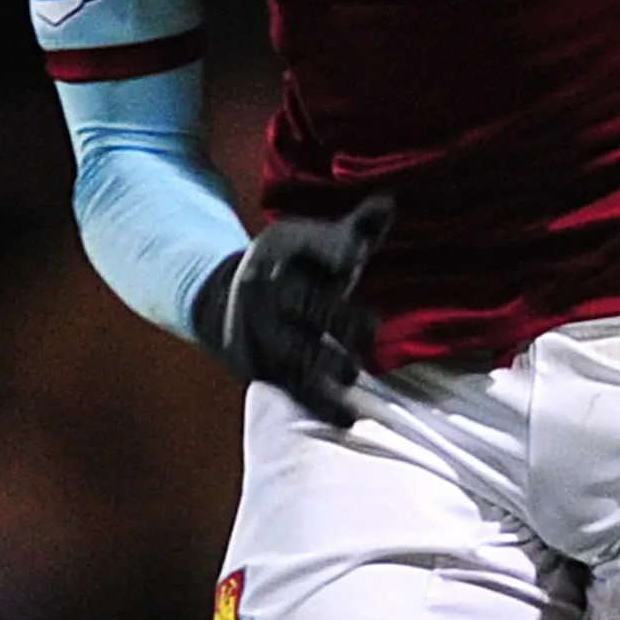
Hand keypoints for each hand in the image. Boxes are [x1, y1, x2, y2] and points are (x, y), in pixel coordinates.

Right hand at [194, 197, 392, 421]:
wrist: (229, 301)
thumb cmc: (295, 271)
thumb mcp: (317, 244)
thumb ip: (357, 229)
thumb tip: (389, 201)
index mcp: (279, 251)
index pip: (305, 246)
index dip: (332, 250)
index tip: (352, 259)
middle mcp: (265, 291)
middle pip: (304, 303)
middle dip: (336, 318)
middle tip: (369, 332)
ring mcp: (259, 332)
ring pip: (294, 351)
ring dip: (325, 364)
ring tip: (354, 375)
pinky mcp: (260, 368)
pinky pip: (290, 389)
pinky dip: (318, 404)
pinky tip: (347, 419)